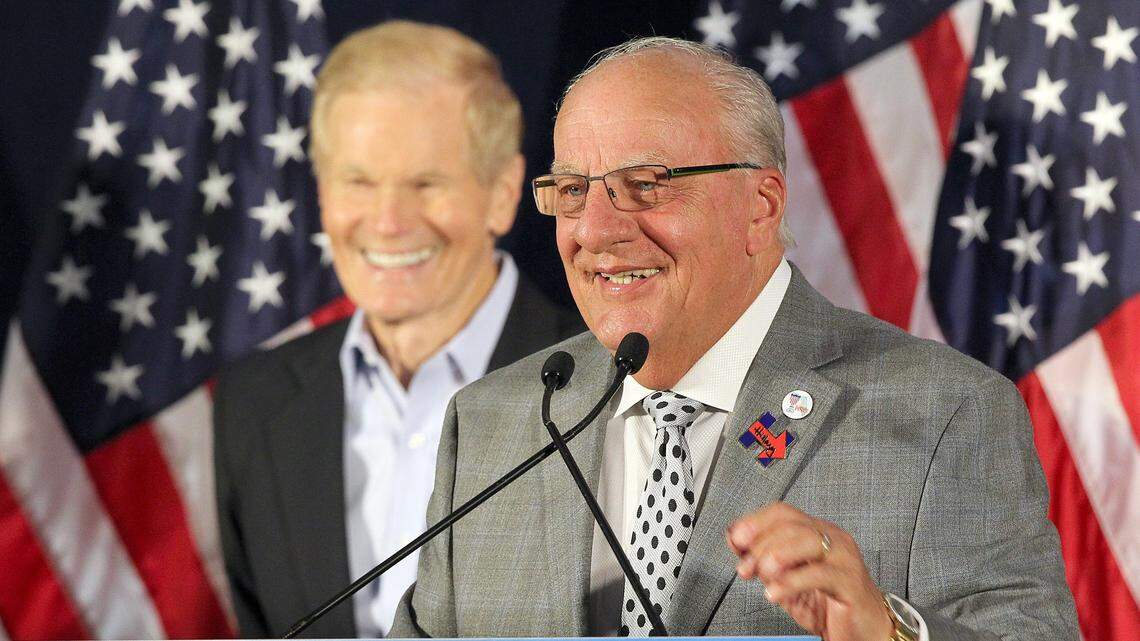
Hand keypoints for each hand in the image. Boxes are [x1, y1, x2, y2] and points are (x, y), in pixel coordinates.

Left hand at [726, 502, 891, 640]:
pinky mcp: (851, 582)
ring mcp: (843, 558)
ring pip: (806, 540)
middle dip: (760, 544)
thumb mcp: (786, 578)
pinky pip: (818, 574)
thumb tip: (735, 541)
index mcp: (817, 532)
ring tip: (763, 575)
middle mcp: (832, 539)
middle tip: (746, 567)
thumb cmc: (829, 604)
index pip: (782, 512)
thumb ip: (763, 559)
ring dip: (775, 556)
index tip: (735, 539)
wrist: (864, 631)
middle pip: (790, 524)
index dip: (754, 522)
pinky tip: (776, 592)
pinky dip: (791, 582)